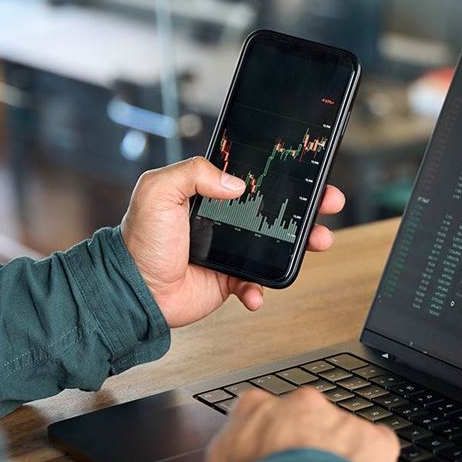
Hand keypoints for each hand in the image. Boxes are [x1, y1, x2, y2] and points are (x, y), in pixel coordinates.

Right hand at [119, 386, 398, 461]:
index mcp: (253, 411)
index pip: (253, 417)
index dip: (254, 448)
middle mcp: (297, 405)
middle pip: (297, 422)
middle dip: (294, 449)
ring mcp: (338, 420)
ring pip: (336, 435)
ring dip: (331, 459)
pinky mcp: (375, 441)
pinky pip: (376, 449)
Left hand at [120, 157, 345, 327]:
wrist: (133, 290)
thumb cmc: (138, 241)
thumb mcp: (157, 191)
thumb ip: (193, 172)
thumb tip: (235, 183)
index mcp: (207, 193)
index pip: (253, 178)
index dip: (282, 174)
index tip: (308, 170)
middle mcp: (222, 220)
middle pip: (274, 209)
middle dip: (306, 206)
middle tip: (328, 202)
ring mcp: (228, 251)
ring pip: (276, 246)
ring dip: (301, 245)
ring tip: (319, 241)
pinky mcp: (227, 280)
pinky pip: (256, 283)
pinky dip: (261, 289)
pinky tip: (254, 291)